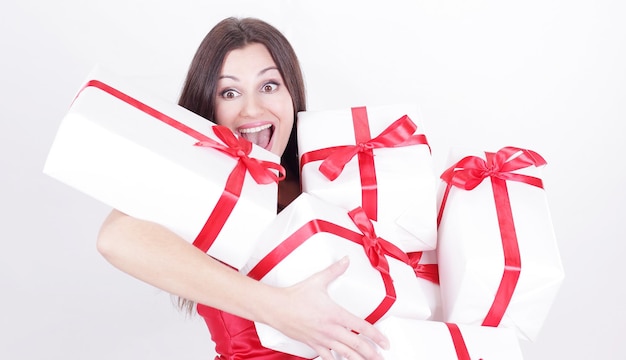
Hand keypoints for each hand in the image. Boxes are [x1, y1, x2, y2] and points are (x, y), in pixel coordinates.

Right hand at [266, 256, 388, 359]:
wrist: (276, 308)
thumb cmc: (295, 296)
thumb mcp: (317, 281)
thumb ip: (334, 270)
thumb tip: (344, 260)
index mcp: (335, 314)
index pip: (362, 327)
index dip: (376, 336)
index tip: (385, 342)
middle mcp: (331, 329)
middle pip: (357, 345)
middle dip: (371, 353)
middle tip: (381, 357)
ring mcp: (322, 339)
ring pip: (345, 354)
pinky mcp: (313, 344)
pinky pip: (327, 356)